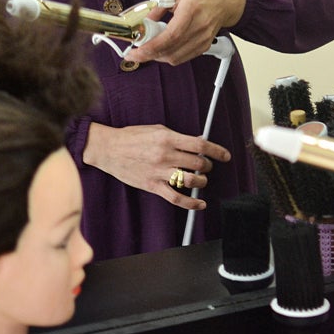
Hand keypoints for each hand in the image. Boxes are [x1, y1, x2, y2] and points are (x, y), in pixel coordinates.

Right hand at [82, 123, 231, 208]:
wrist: (108, 149)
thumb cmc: (132, 137)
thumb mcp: (157, 130)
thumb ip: (178, 137)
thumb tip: (197, 142)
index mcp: (168, 138)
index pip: (200, 145)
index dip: (216, 151)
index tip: (225, 155)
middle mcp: (165, 155)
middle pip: (197, 163)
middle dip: (207, 166)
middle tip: (206, 166)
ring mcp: (159, 172)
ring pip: (190, 181)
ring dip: (201, 181)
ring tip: (201, 179)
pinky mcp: (152, 186)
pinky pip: (175, 198)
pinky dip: (191, 203)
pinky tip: (200, 204)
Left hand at [125, 0, 245, 65]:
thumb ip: (157, 5)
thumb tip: (144, 21)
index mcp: (191, 9)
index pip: (171, 35)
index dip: (152, 46)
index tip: (137, 50)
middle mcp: (199, 26)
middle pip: (172, 50)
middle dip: (149, 55)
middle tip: (135, 52)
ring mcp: (204, 38)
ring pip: (176, 57)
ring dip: (158, 56)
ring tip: (148, 49)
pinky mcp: (205, 45)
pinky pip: (183, 57)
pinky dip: (169, 56)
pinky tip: (162, 49)